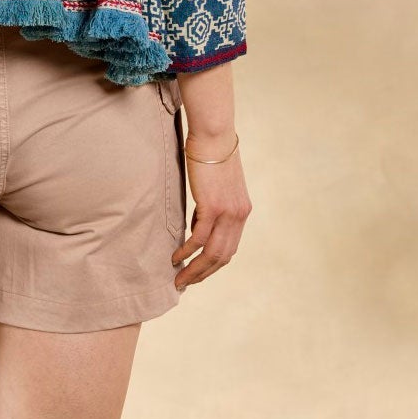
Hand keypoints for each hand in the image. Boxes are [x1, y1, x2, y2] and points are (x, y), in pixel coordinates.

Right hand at [169, 63, 250, 288]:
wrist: (214, 135)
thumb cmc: (211, 154)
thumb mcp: (218, 184)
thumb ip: (212, 204)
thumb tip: (199, 220)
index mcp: (242, 212)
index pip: (230, 248)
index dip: (213, 265)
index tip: (198, 273)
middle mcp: (239, 216)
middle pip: (222, 257)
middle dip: (203, 274)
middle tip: (185, 283)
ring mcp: (228, 213)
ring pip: (212, 253)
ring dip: (195, 269)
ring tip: (179, 278)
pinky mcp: (213, 207)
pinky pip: (199, 239)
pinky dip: (187, 251)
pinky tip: (176, 257)